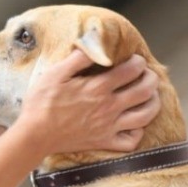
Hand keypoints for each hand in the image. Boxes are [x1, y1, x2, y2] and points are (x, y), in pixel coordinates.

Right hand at [13, 50, 159, 153]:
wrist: (34, 135)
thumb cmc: (41, 103)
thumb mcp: (55, 73)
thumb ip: (78, 58)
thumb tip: (95, 44)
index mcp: (97, 87)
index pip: (131, 70)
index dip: (138, 62)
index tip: (136, 59)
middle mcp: (108, 107)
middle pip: (144, 91)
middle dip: (151, 79)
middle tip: (148, 74)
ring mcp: (108, 127)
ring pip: (145, 116)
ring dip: (153, 103)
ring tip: (151, 96)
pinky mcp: (104, 142)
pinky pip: (131, 141)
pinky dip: (138, 132)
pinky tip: (134, 124)